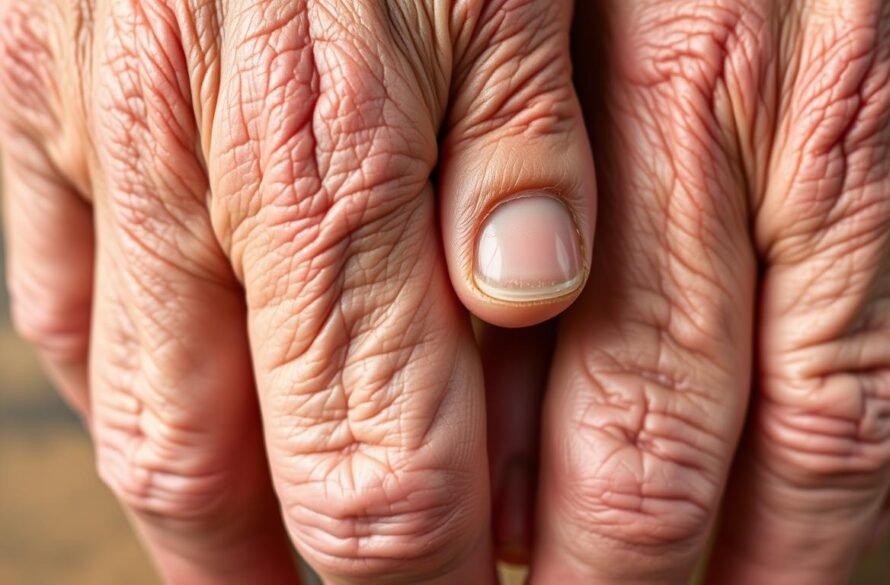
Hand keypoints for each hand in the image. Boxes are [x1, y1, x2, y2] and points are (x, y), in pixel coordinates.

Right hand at [0, 2, 595, 582]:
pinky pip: (48, 298)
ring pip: (125, 409)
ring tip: (263, 562)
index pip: (378, 466)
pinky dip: (112, 391)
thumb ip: (523, 142)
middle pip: (221, 476)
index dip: (426, 573)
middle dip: (291, 579)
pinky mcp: (35, 98)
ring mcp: (94, 141)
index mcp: (333, 159)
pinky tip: (181, 421)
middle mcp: (193, 173)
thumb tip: (529, 294)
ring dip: (198, 517)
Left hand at [526, 1, 889, 582]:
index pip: (628, 407)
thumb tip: (493, 425)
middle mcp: (814, 124)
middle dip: (667, 567)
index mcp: (671, 86)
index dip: (582, 547)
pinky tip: (843, 497)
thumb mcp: (553, 26)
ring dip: (791, 542)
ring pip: (864, 420)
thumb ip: (509, 209)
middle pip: (748, 438)